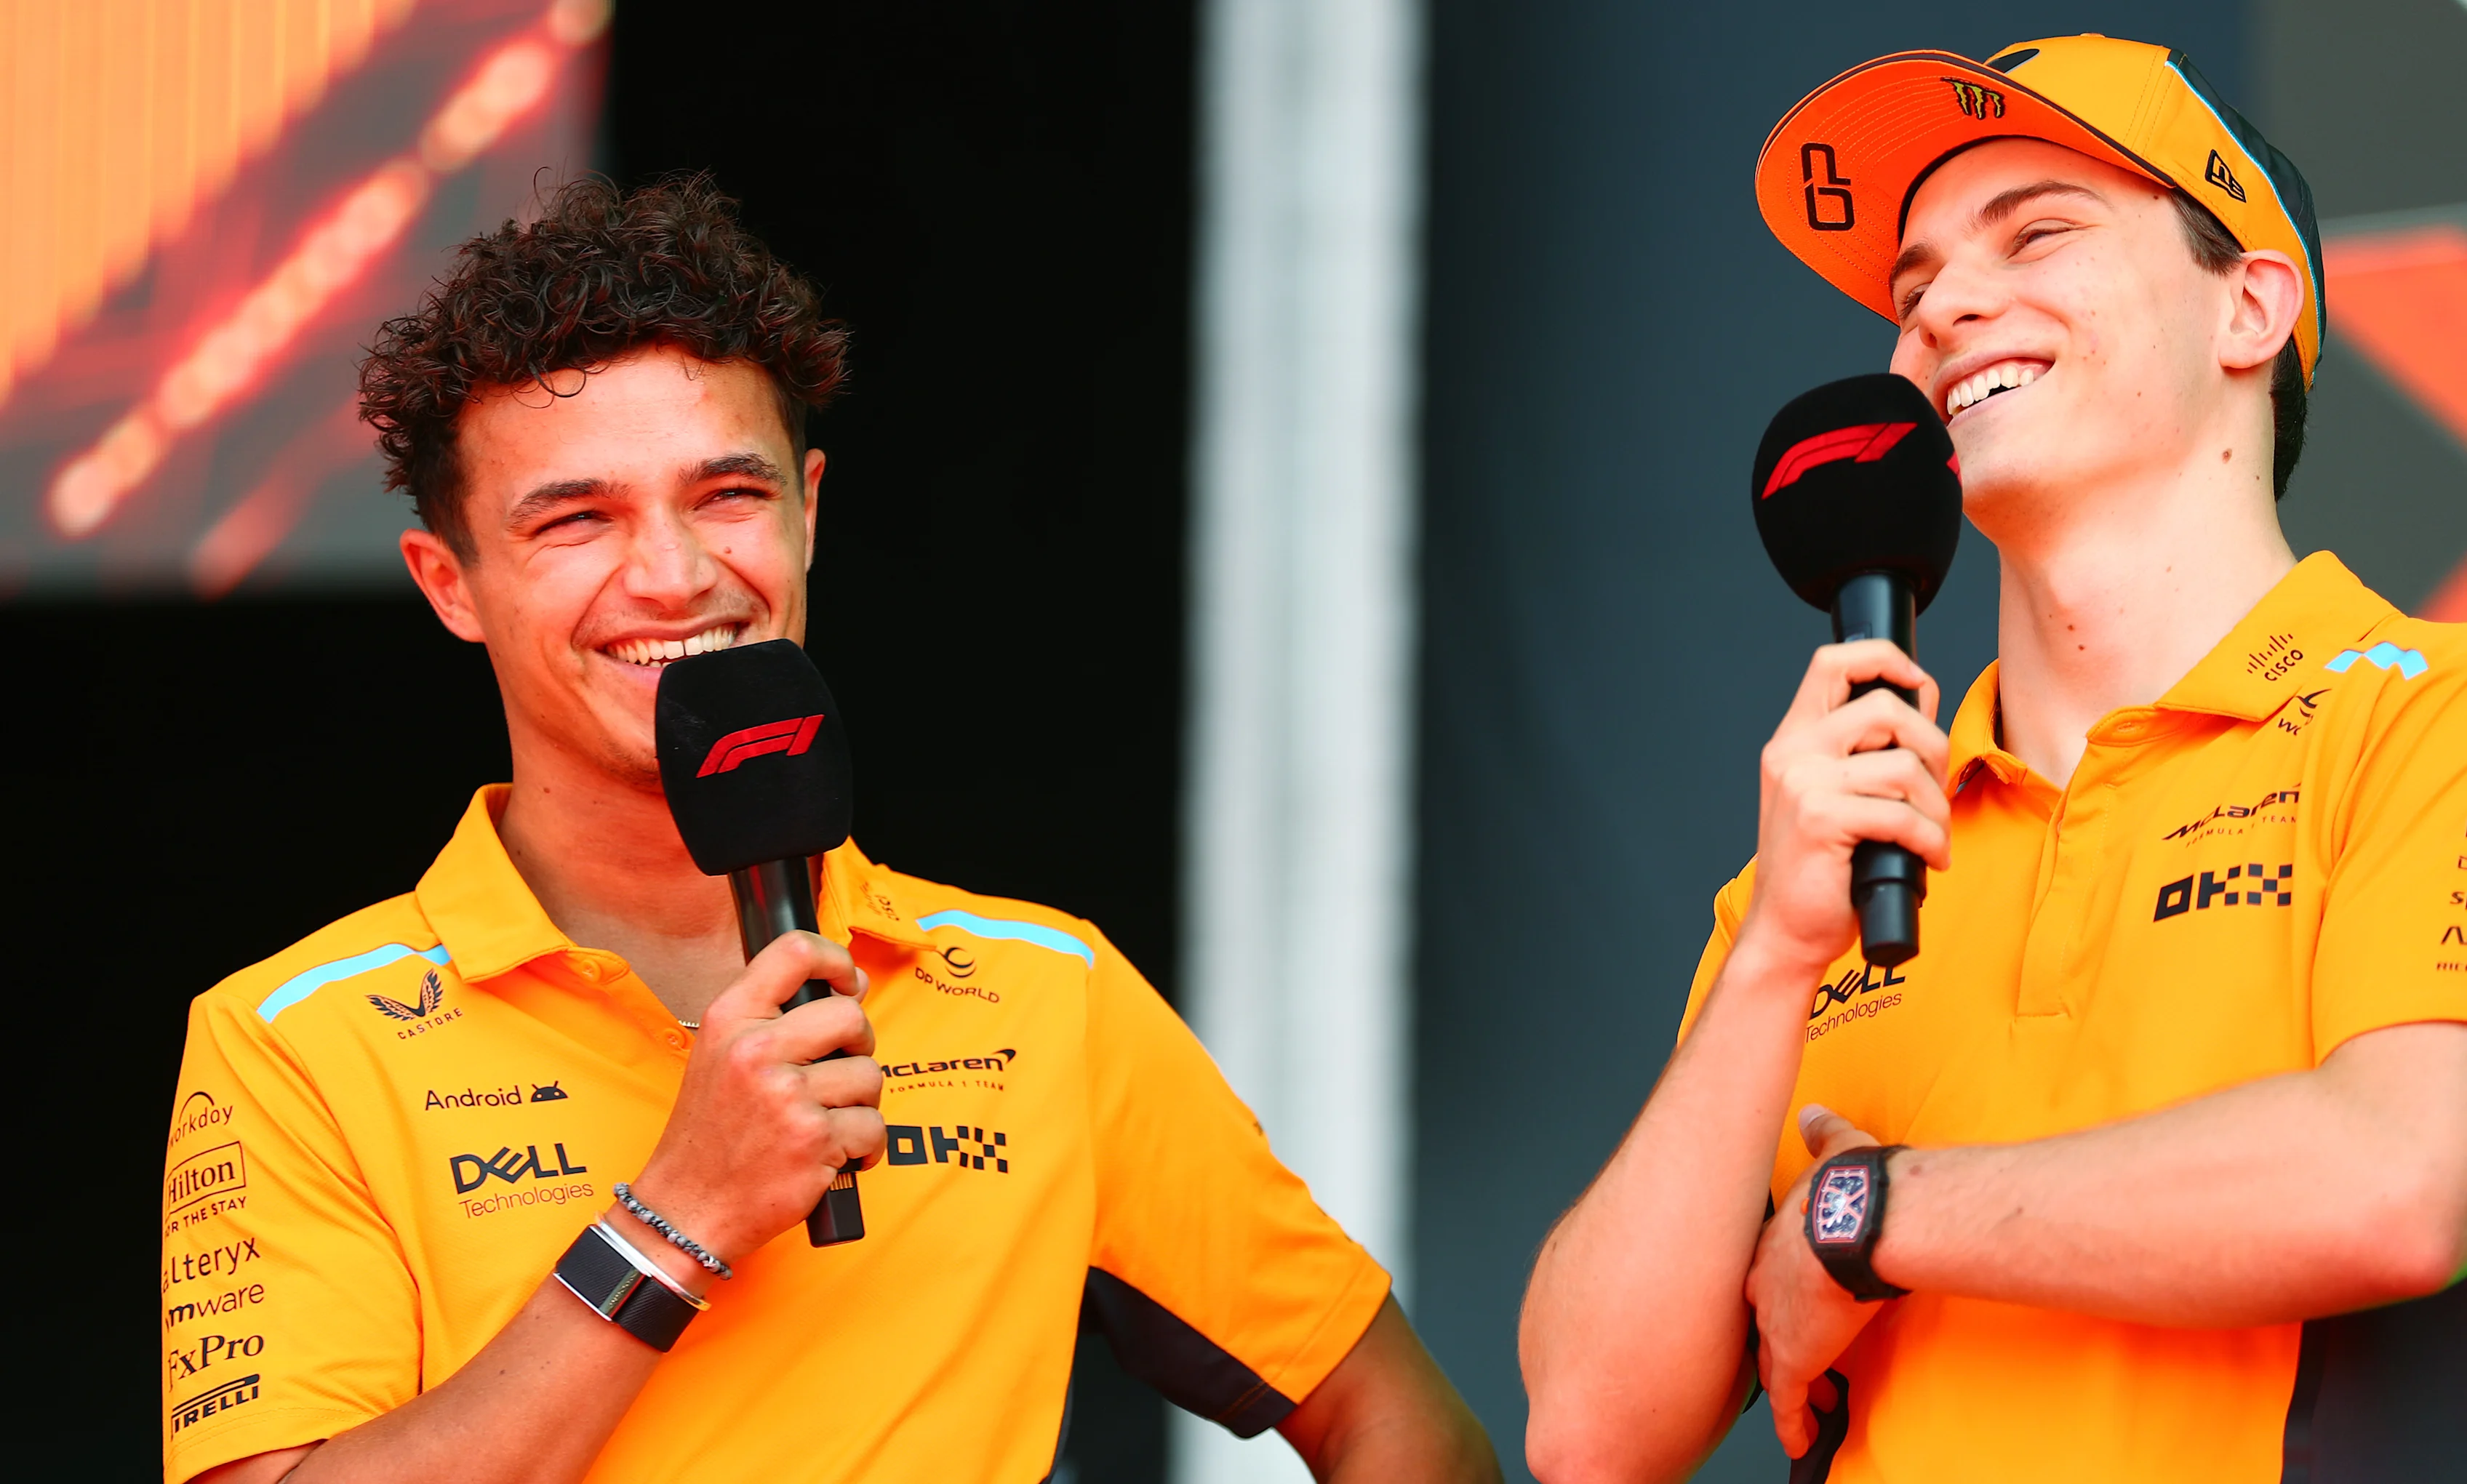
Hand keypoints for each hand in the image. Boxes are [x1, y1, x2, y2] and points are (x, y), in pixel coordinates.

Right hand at [625, 932, 883, 1266]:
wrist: (686, 1209)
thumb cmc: (709, 1135)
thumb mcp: (718, 1056)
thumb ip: (769, 1020)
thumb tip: (848, 989)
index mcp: (730, 1020)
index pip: (796, 953)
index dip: (838, 961)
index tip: (849, 981)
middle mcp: (757, 1051)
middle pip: (851, 1017)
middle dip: (859, 1045)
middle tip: (840, 1069)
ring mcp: (787, 1096)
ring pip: (869, 1075)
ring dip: (860, 1102)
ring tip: (827, 1121)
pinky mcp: (814, 1140)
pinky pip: (873, 1127)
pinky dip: (864, 1146)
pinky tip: (836, 1154)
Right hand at [1738, 640, 1948, 980]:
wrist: (1787, 932)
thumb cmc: (1820, 872)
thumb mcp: (1836, 798)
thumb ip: (1868, 752)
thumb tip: (1922, 704)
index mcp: (1792, 741)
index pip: (1833, 663)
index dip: (1884, 659)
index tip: (1917, 683)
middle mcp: (1792, 754)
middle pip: (1884, 707)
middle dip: (1932, 747)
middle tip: (1934, 789)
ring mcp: (1803, 784)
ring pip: (1903, 765)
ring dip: (1936, 806)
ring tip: (1932, 836)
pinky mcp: (1821, 819)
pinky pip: (1901, 814)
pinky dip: (1929, 839)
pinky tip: (1927, 858)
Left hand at [1746, 1105, 1890, 1458]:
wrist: (1852, 1221)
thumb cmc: (1850, 1186)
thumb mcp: (1830, 1149)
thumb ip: (1819, 1132)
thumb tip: (1812, 1113)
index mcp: (1771, 1244)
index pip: (1762, 1278)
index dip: (1775, 1295)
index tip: (1788, 1305)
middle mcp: (1761, 1286)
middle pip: (1762, 1324)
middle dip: (1779, 1343)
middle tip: (1795, 1361)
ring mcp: (1774, 1324)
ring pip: (1775, 1367)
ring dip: (1794, 1387)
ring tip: (1810, 1406)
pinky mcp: (1793, 1358)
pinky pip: (1788, 1402)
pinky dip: (1793, 1423)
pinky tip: (1800, 1441)